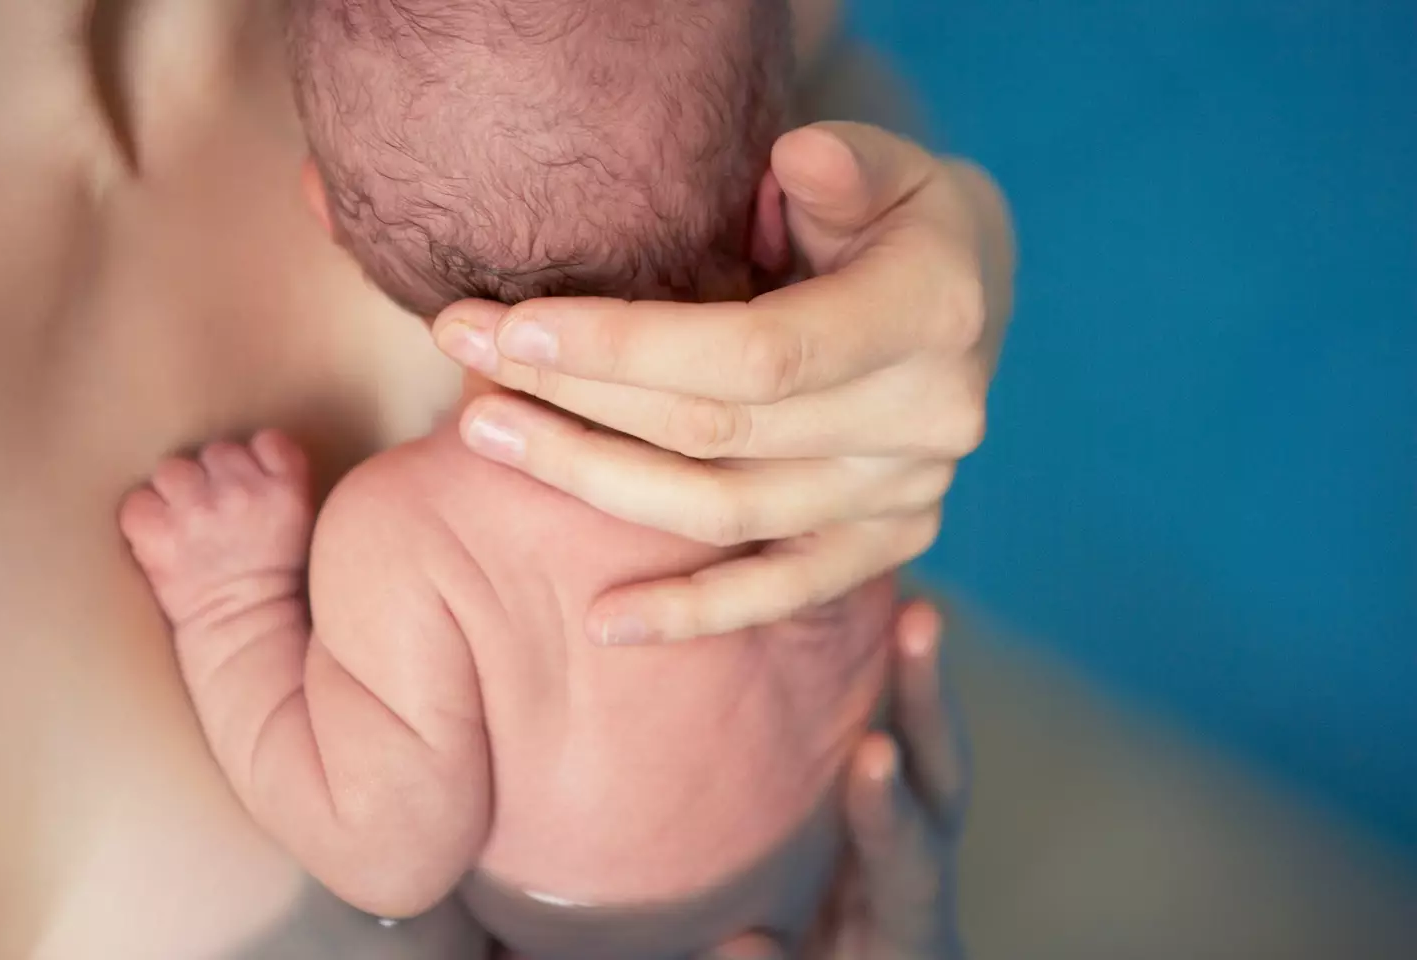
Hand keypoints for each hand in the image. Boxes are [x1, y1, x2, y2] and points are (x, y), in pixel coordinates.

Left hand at [434, 122, 1013, 644]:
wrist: (963, 299)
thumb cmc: (898, 215)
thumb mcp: (886, 163)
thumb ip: (842, 163)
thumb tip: (794, 158)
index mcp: (929, 317)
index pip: (757, 352)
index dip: (627, 349)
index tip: (513, 328)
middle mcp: (927, 422)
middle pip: (718, 433)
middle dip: (576, 397)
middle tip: (465, 355)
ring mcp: (907, 495)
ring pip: (726, 513)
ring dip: (594, 481)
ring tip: (487, 436)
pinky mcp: (886, 543)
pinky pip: (781, 592)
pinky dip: (694, 614)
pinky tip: (604, 621)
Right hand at [703, 600, 969, 959]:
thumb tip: (740, 940)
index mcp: (910, 926)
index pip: (912, 862)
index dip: (892, 811)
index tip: (874, 753)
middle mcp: (921, 869)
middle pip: (944, 779)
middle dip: (931, 699)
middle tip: (921, 623)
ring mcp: (911, 830)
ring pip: (929, 744)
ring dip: (916, 672)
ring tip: (907, 594)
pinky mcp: (889, 803)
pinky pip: (899, 731)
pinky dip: (889, 676)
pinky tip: (867, 612)